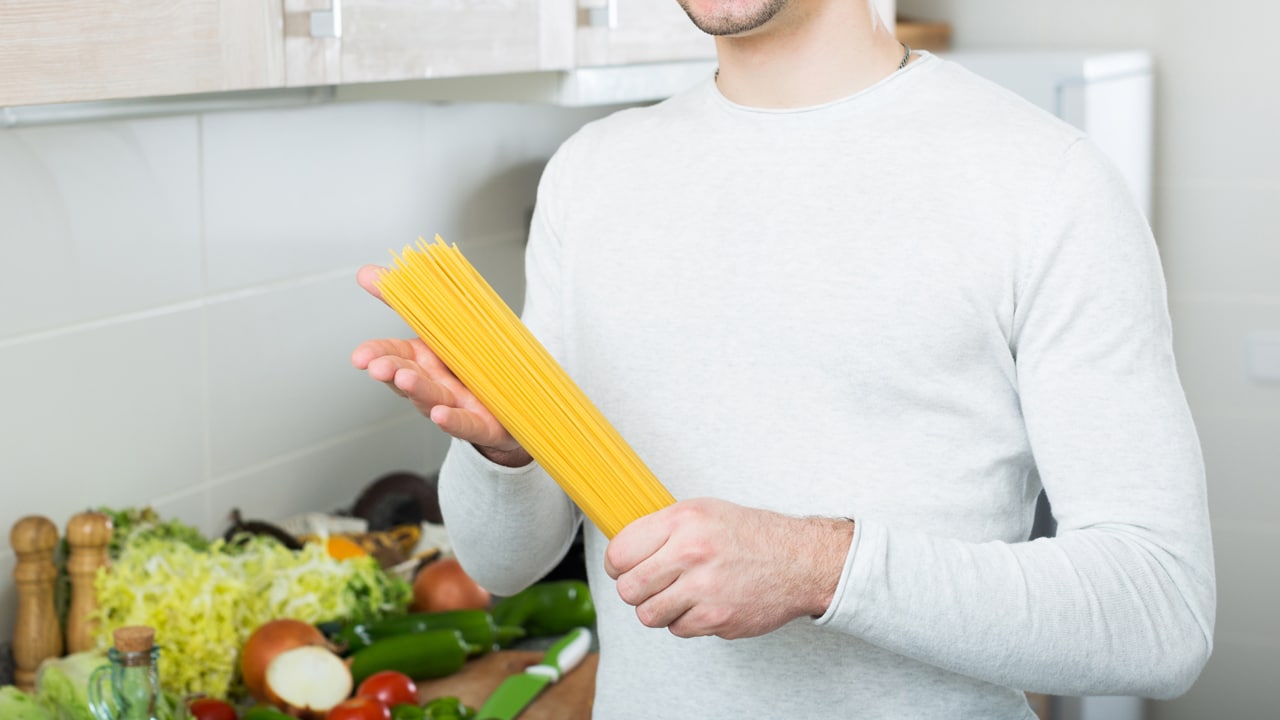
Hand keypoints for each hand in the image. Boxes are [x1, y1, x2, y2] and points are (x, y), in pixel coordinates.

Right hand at [351, 265, 530, 466]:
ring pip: (432, 398)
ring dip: (417, 389)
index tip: (359, 357)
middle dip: (391, 371)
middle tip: (378, 366)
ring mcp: (455, 406)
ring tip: (405, 379)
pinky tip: (440, 415)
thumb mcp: (442, 325)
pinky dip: (451, 420)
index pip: (393, 354)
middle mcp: (434, 385)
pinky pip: (465, 424)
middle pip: (408, 378)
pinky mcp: (481, 425)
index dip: (376, 354)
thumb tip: (367, 272)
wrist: (514, 397)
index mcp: (424, 359)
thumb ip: (407, 300)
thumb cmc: (473, 361)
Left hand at [604, 498, 853, 639]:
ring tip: (678, 594)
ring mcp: (704, 588)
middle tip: (650, 585)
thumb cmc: (750, 535)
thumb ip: (662, 529)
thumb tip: (622, 549)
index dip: (617, 565)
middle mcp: (692, 553)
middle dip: (635, 590)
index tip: (623, 567)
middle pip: (628, 588)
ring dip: (658, 608)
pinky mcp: (717, 618)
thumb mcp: (703, 512)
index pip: (620, 552)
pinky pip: (677, 629)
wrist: (799, 561)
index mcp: (683, 521)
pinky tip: (702, 603)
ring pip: (648, 614)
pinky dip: (685, 621)